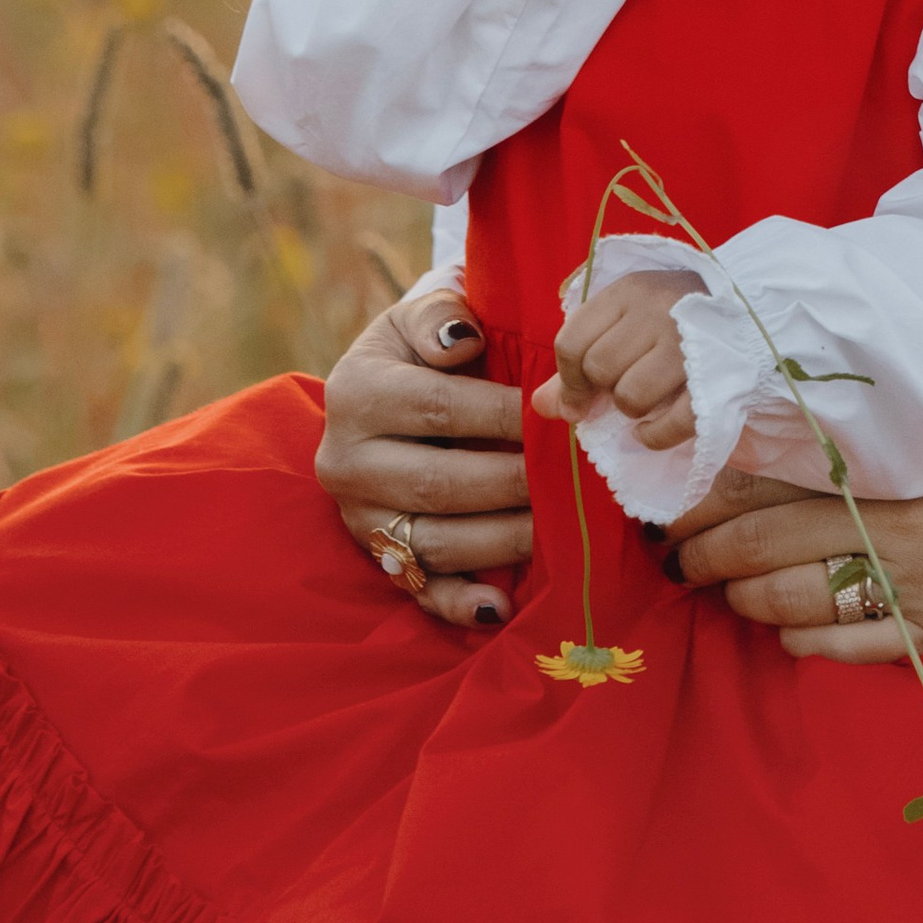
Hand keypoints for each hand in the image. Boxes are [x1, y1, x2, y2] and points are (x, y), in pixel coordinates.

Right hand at [316, 278, 532, 628]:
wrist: (388, 394)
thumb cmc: (421, 352)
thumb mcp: (422, 317)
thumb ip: (440, 316)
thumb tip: (463, 341)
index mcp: (355, 394)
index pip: (436, 408)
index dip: (503, 414)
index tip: (561, 417)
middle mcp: (346, 462)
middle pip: (439, 483)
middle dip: (515, 482)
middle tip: (577, 480)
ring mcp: (362, 517)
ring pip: (436, 541)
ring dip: (505, 539)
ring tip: (563, 528)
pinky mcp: (381, 558)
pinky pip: (420, 589)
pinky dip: (459, 602)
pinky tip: (500, 605)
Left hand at [531, 267, 697, 446]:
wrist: (749, 308)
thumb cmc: (673, 314)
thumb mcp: (625, 318)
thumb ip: (580, 357)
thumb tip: (542, 405)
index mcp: (630, 290)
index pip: (571, 342)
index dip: (568, 379)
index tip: (579, 398)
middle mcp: (657, 311)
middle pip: (598, 369)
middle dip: (603, 390)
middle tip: (620, 390)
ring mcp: (689, 344)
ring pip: (630, 397)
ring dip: (631, 410)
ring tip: (646, 399)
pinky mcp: (715, 379)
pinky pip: (670, 425)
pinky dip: (654, 437)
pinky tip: (653, 430)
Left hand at [667, 451, 922, 660]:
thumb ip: (876, 452)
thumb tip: (790, 449)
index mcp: (895, 475)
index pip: (778, 482)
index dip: (716, 497)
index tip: (680, 503)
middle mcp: (896, 531)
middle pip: (768, 545)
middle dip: (710, 554)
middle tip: (679, 555)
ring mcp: (916, 592)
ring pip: (796, 602)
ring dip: (745, 600)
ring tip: (723, 593)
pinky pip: (846, 649)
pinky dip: (801, 642)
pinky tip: (784, 633)